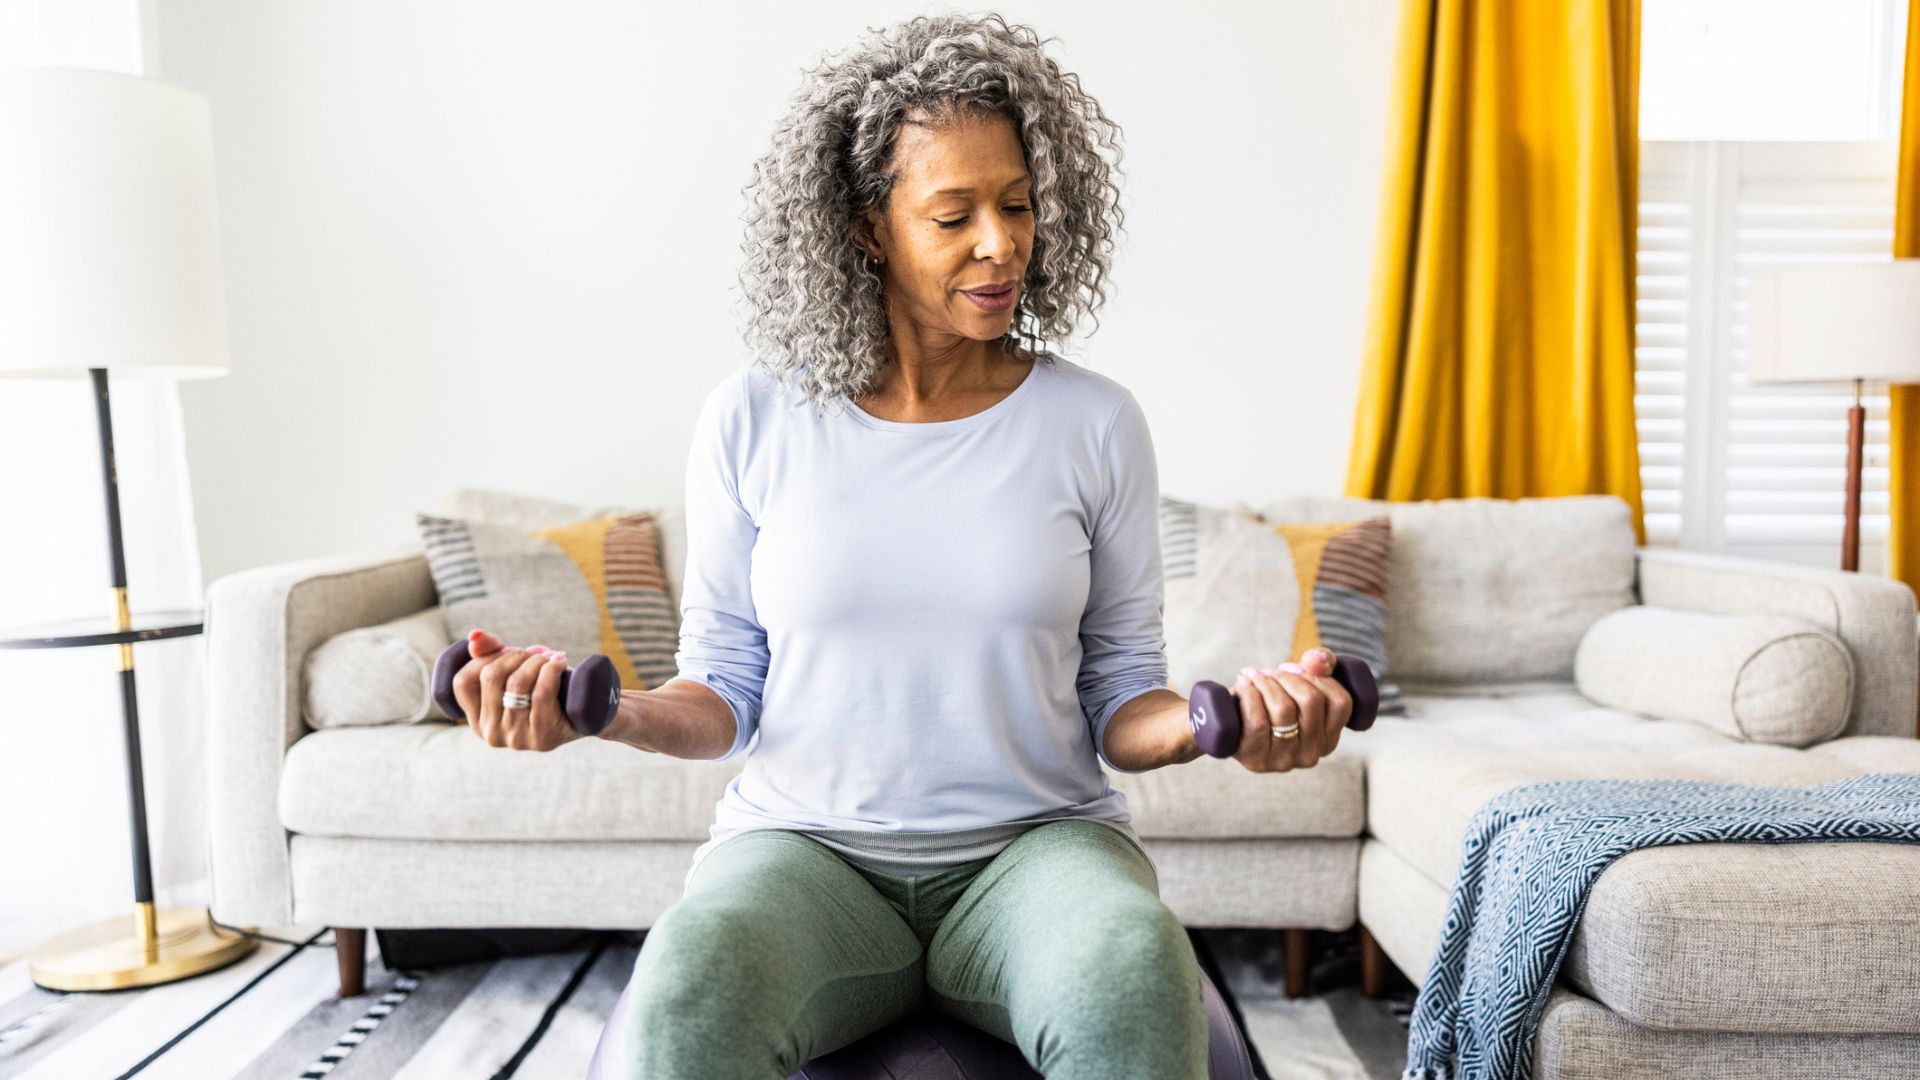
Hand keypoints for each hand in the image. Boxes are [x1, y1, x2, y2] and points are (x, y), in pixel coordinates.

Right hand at [450, 629, 583, 751]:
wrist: (587, 715)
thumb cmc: (543, 688)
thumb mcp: (513, 670)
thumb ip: (489, 652)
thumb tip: (474, 636)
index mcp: (477, 722)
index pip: (462, 682)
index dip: (483, 658)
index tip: (506, 652)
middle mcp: (491, 734)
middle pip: (491, 676)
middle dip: (516, 655)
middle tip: (535, 654)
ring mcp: (516, 739)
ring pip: (517, 682)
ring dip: (537, 661)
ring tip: (550, 659)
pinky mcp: (542, 737)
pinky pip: (541, 692)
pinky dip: (552, 669)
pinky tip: (560, 663)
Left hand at [1228, 646, 1353, 772]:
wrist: (1225, 721)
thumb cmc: (1267, 699)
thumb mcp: (1298, 679)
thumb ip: (1320, 664)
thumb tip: (1319, 659)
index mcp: (1328, 738)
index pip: (1341, 702)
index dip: (1318, 677)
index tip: (1295, 669)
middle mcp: (1311, 754)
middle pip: (1310, 700)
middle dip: (1286, 676)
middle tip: (1269, 673)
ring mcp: (1285, 761)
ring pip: (1283, 709)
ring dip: (1265, 683)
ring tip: (1253, 678)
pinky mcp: (1257, 761)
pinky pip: (1257, 722)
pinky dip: (1248, 695)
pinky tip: (1242, 688)